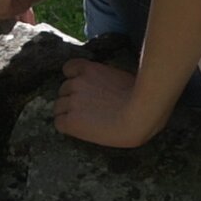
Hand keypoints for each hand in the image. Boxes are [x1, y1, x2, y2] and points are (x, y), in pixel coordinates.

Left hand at [53, 58, 169, 147]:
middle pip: (63, 90)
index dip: (73, 80)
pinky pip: (59, 123)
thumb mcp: (122, 79)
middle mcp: (76, 83)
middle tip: (88, 110)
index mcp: (89, 69)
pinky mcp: (71, 120)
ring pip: (58, 107)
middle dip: (73, 98)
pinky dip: (66, 127)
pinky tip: (80, 130)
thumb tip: (109, 88)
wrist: (140, 115)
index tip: (83, 89)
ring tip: (86, 122)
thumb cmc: (142, 99)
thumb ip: (108, 80)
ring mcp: (72, 101)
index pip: (68, 69)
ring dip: (69, 113)